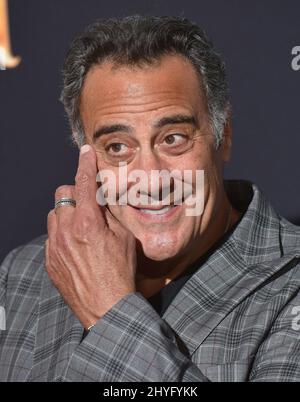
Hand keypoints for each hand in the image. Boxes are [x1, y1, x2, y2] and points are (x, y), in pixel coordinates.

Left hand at [45, 145, 136, 329]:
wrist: (106, 306)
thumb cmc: (121, 272)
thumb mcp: (125, 238)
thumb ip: (110, 213)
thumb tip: (101, 197)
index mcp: (87, 223)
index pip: (83, 182)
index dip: (85, 164)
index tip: (85, 152)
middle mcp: (66, 231)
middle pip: (62, 193)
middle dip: (74, 193)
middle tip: (89, 204)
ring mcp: (55, 246)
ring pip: (54, 214)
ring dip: (67, 214)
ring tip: (82, 228)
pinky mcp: (50, 259)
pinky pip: (51, 235)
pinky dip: (62, 233)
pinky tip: (77, 247)